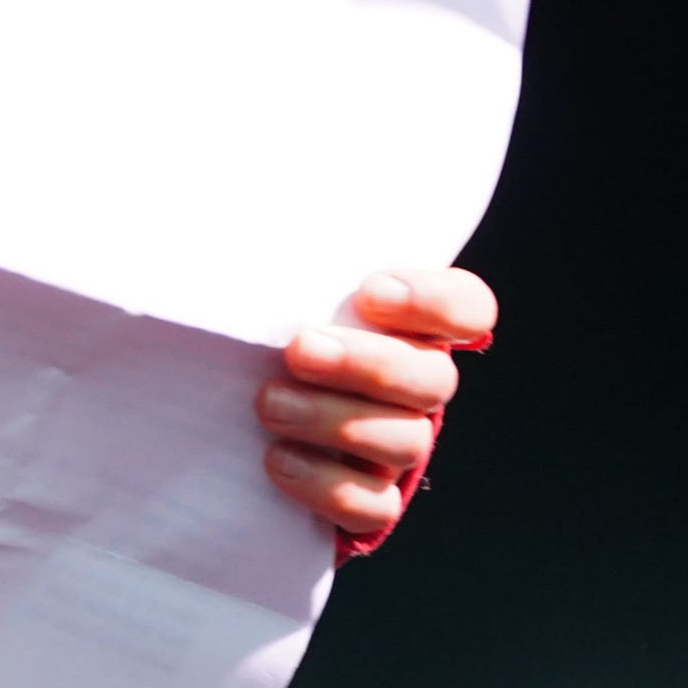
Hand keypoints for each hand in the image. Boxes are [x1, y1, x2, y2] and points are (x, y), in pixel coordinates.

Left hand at [257, 266, 496, 533]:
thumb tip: (220, 183)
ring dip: (335, 421)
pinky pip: (372, 504)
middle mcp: (414, 384)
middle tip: (299, 349)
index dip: (435, 302)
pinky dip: (327, 485)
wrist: (231, 408)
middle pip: (432, 379)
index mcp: (406, 322)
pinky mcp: (367, 496)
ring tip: (269, 402)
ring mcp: (395, 444)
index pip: (467, 307)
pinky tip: (277, 460)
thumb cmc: (255, 318)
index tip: (370, 292)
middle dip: (366, 364)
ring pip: (402, 440)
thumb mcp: (267, 273)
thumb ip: (273, 243)